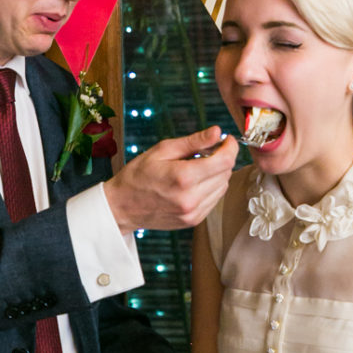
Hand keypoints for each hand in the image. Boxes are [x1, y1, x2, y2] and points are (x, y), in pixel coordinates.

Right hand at [104, 126, 236, 233]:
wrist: (122, 207)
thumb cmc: (138, 175)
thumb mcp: (162, 150)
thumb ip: (193, 142)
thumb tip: (217, 132)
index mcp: (183, 177)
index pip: (225, 161)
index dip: (230, 147)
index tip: (226, 140)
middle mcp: (191, 198)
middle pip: (226, 173)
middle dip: (223, 158)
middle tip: (207, 150)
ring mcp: (193, 213)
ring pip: (223, 187)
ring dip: (217, 173)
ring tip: (197, 167)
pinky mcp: (194, 221)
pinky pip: (214, 199)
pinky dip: (211, 187)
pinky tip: (195, 182)